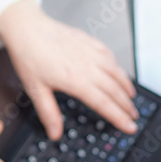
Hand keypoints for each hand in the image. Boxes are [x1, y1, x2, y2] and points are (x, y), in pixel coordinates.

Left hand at [0, 0, 137, 139]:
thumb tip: (55, 133)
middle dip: (127, 106)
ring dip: (126, 87)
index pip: (104, 104)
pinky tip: (119, 73)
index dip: (119, 118)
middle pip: (115, 90)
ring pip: (117, 72)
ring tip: (132, 99)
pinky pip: (110, 56)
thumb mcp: (35, 89)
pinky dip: (118, 67)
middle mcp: (88, 66)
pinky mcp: (90, 41)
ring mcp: (91, 52)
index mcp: (76, 81)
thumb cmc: (29, 56)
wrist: (27, 28)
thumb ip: (48, 113)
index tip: (129, 127)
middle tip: (133, 117)